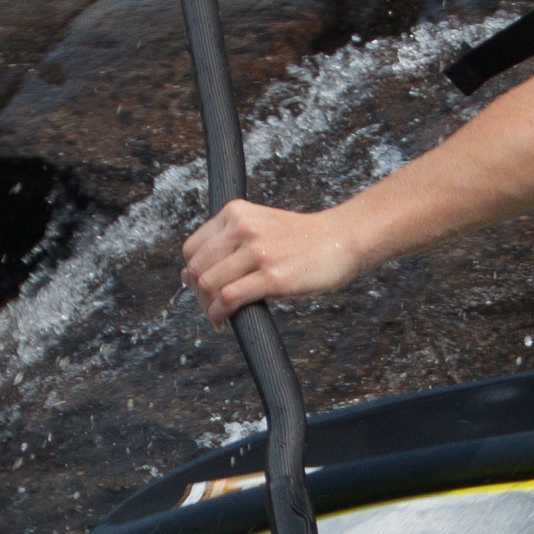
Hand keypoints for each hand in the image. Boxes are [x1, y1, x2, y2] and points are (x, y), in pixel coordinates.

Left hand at [179, 197, 370, 322]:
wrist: (341, 239)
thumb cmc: (302, 238)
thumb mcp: (261, 224)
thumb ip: (230, 241)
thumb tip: (193, 274)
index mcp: (236, 213)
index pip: (192, 248)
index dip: (192, 272)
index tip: (200, 287)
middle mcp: (243, 229)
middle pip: (198, 268)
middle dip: (198, 294)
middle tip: (210, 306)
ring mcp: (257, 252)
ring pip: (209, 284)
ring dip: (207, 306)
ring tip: (217, 315)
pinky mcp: (272, 276)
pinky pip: (229, 298)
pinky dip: (219, 313)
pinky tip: (224, 320)